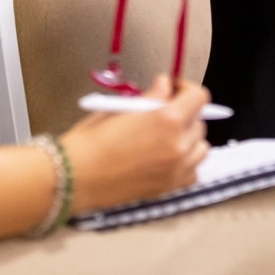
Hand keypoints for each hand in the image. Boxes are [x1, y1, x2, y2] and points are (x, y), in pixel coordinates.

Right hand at [60, 75, 210, 211]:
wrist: (73, 178)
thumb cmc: (90, 142)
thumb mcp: (121, 108)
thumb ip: (151, 97)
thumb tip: (165, 86)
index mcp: (167, 121)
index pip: (198, 98)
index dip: (186, 89)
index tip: (174, 89)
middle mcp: (178, 146)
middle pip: (200, 122)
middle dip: (186, 113)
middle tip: (165, 111)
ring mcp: (176, 170)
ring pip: (201, 148)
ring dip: (189, 138)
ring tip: (167, 135)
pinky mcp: (168, 188)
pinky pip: (192, 172)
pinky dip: (186, 163)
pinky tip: (166, 157)